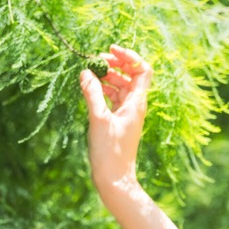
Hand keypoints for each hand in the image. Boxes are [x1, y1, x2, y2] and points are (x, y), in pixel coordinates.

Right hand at [78, 45, 152, 199]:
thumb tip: (85, 72)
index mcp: (137, 103)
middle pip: (131, 75)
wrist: (115, 179)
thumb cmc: (110, 152)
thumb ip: (92, 93)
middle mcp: (135, 106)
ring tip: (89, 72)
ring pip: (121, 86)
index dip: (129, 56)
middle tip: (95, 60)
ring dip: (108, 76)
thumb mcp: (98, 119)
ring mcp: (127, 113)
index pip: (143, 70)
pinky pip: (113, 98)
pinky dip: (103, 89)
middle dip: (115, 64)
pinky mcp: (118, 121)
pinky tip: (90, 88)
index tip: (111, 50)